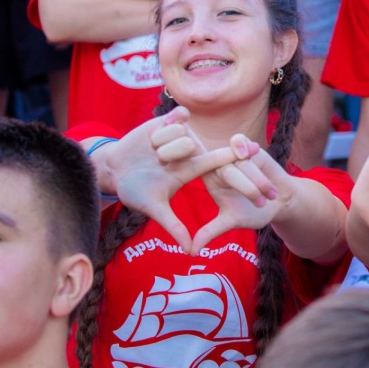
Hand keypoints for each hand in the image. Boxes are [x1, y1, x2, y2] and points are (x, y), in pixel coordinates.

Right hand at [109, 107, 259, 251]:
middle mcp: (189, 151)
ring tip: (152, 152)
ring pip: (182, 134)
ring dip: (162, 145)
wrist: (113, 169)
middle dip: (182, 153)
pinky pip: (178, 116)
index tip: (254, 154)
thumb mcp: (154, 208)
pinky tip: (160, 130)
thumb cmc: (135, 190)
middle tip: (165, 160)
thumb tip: (190, 251)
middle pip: (197, 147)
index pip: (216, 163)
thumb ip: (174, 226)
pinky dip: (168, 123)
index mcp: (191, 169)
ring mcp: (178, 134)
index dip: (233, 159)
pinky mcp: (168, 120)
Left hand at [191, 143, 293, 252]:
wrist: (281, 201)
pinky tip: (255, 151)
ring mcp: (234, 155)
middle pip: (224, 169)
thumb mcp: (232, 221)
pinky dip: (248, 148)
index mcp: (210, 180)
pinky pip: (244, 144)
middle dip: (246, 187)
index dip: (184, 158)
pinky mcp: (249, 148)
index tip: (174, 157)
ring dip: (257, 179)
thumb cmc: (253, 212)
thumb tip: (191, 252)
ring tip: (269, 195)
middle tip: (261, 202)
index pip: (193, 166)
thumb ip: (211, 231)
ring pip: (238, 160)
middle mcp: (220, 165)